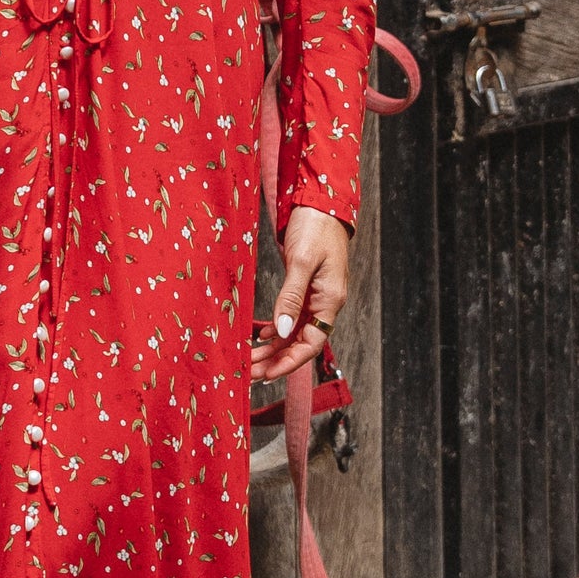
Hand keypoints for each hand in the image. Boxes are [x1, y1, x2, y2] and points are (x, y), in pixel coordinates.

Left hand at [249, 204, 349, 382]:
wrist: (321, 203)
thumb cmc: (315, 228)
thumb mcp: (301, 261)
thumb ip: (291, 296)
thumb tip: (282, 331)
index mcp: (329, 300)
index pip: (312, 343)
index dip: (290, 362)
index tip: (267, 375)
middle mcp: (324, 303)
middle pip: (301, 342)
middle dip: (276, 360)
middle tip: (249, 373)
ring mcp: (316, 296)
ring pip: (293, 331)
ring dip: (273, 347)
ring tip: (249, 359)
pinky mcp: (306, 287)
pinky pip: (292, 316)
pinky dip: (276, 328)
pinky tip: (261, 335)